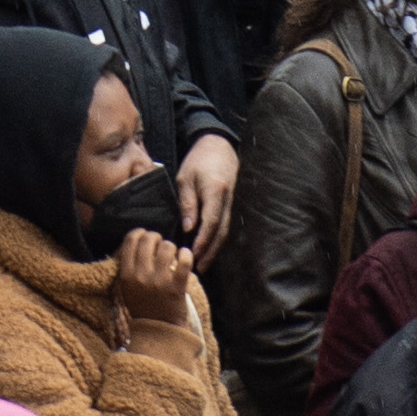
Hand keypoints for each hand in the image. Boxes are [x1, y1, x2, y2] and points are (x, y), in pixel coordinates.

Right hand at [110, 227, 195, 335]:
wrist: (158, 333)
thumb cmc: (143, 307)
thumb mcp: (127, 287)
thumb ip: (128, 265)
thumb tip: (134, 240)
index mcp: (126, 274)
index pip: (131, 239)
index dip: (140, 233)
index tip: (146, 237)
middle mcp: (141, 275)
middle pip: (149, 239)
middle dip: (157, 238)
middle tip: (160, 245)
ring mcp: (159, 281)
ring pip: (167, 247)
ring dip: (171, 247)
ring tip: (172, 255)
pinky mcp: (177, 287)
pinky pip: (184, 261)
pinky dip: (186, 255)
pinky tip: (185, 257)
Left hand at [172, 131, 236, 260]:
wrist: (218, 146)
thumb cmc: (198, 160)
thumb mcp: (186, 178)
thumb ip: (187, 203)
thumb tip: (188, 228)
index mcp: (216, 191)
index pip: (211, 222)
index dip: (203, 241)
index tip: (193, 255)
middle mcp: (227, 200)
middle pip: (221, 232)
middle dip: (210, 252)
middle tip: (199, 269)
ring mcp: (230, 203)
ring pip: (224, 231)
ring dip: (214, 249)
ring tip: (203, 264)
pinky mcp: (229, 204)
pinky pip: (224, 225)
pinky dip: (216, 239)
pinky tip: (208, 249)